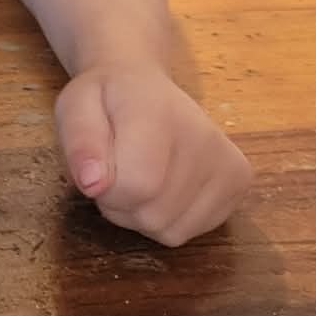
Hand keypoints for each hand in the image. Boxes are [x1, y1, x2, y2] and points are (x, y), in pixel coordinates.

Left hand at [55, 63, 251, 245]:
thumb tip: (93, 184)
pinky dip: (168, 221)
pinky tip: (163, 187)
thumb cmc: (106, 100)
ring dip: (142, 217)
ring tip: (138, 179)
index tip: (99, 168)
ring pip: (172, 232)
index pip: (136, 185)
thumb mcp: (75, 108)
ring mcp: (229, 162)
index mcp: (159, 113)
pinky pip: (191, 232)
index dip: (106, 191)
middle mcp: (204, 137)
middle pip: (153, 215)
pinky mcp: (240, 182)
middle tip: (116, 172)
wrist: (142, 84)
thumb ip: (80, 143)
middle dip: (121, 206)